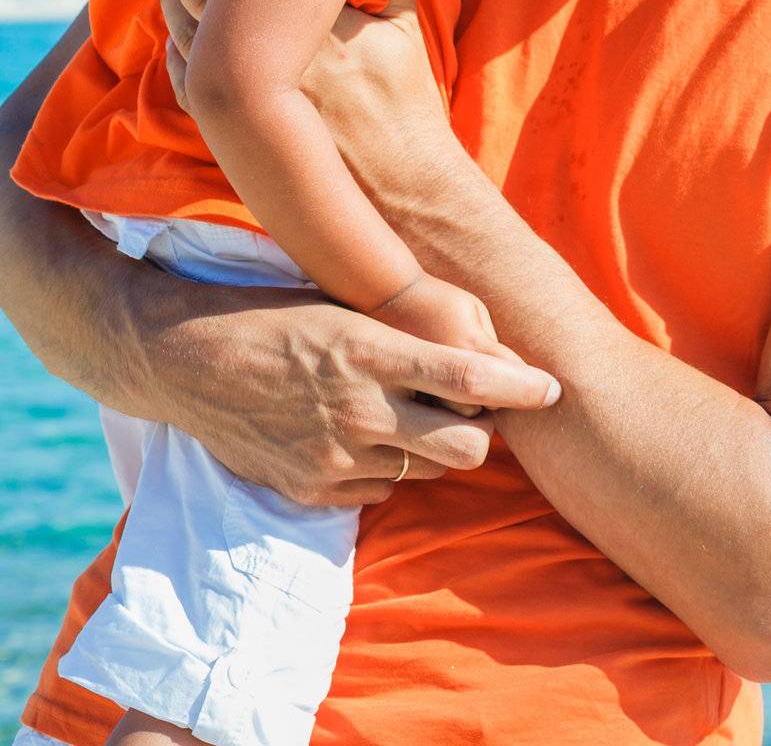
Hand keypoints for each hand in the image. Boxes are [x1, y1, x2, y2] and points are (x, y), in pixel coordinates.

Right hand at [157, 284, 557, 505]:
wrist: (189, 358)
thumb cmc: (275, 316)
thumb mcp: (345, 309)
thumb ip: (405, 339)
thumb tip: (476, 353)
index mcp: (370, 351)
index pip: (468, 379)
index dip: (521, 388)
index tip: (552, 389)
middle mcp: (358, 409)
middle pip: (463, 447)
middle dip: (485, 435)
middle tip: (481, 413)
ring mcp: (333, 455)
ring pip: (426, 472)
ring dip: (436, 451)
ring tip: (418, 419)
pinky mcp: (310, 488)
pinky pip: (380, 491)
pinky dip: (388, 470)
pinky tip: (369, 439)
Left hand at [160, 0, 446, 169]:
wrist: (400, 181)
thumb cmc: (408, 105)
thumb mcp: (408, 32)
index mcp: (322, 28)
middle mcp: (279, 60)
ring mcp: (253, 98)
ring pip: (190, 36)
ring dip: (173, 1)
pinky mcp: (238, 130)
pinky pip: (187, 86)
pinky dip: (175, 55)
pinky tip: (174, 38)